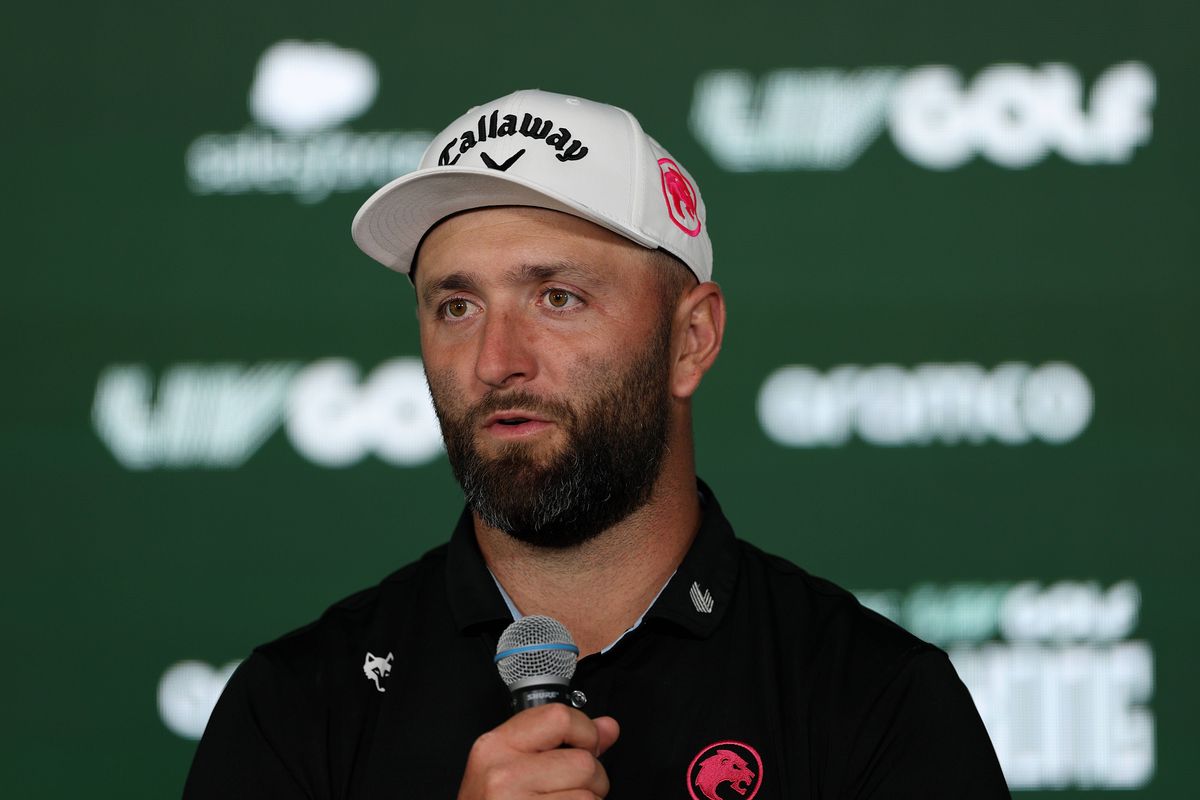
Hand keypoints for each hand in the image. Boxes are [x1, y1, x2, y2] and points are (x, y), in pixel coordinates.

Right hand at [457, 704, 619, 798]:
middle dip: (592, 779)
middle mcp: (502, 774)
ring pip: (589, 797)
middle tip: (572, 789)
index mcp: (496, 746)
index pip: (559, 717)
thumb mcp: (513, 767)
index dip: (585, 732)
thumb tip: (608, 728)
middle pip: (583, 762)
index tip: (586, 746)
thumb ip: (561, 742)